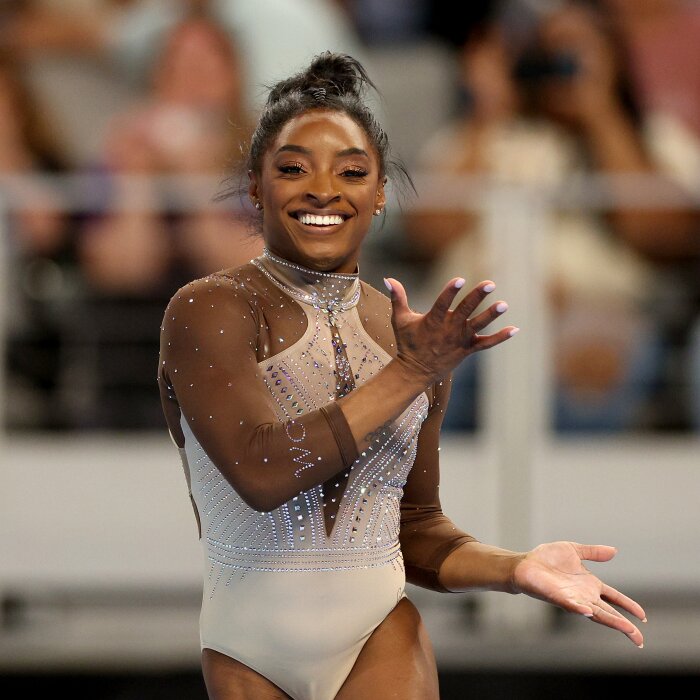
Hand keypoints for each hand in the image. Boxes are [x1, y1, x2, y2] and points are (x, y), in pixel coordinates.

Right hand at [385, 276, 517, 379]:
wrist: (416, 372)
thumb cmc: (407, 343)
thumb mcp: (400, 319)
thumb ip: (397, 297)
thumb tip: (388, 278)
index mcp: (433, 321)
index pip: (442, 303)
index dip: (450, 292)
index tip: (459, 279)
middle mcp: (448, 330)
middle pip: (465, 311)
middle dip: (477, 297)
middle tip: (490, 284)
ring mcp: (460, 340)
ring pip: (478, 326)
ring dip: (491, 315)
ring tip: (504, 305)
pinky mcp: (467, 349)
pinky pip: (486, 344)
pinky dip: (500, 337)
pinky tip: (514, 329)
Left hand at [513, 541, 645, 646]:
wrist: (525, 564)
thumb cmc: (547, 558)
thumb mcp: (574, 550)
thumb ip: (593, 552)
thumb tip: (614, 551)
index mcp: (590, 585)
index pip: (614, 598)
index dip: (628, 606)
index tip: (643, 617)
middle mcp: (584, 595)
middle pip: (609, 613)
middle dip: (624, 626)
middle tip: (640, 639)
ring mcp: (572, 598)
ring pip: (595, 613)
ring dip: (610, 621)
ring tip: (626, 629)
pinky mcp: (558, 597)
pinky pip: (571, 605)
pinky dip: (580, 609)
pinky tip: (589, 612)